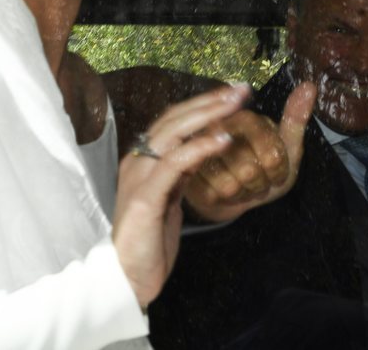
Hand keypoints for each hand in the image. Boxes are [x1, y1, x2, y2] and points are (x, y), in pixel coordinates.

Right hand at [111, 83, 247, 308]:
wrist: (126, 277)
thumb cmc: (149, 242)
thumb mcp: (169, 199)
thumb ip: (180, 174)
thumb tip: (201, 152)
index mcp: (142, 160)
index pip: (172, 120)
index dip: (202, 104)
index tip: (230, 94)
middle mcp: (137, 161)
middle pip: (173, 118)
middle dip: (209, 100)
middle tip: (240, 89)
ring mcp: (139, 176)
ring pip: (172, 132)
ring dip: (207, 114)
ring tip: (235, 104)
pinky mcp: (145, 196)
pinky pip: (174, 163)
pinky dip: (199, 148)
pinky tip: (223, 140)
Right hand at [183, 82, 316, 222]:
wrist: (233, 192)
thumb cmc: (262, 168)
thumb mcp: (285, 146)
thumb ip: (296, 118)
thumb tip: (310, 86)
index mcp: (244, 118)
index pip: (273, 155)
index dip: (279, 172)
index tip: (274, 170)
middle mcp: (218, 128)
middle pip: (250, 171)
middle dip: (259, 184)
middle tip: (257, 180)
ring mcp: (198, 150)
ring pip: (230, 185)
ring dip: (242, 193)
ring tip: (243, 186)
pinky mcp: (186, 172)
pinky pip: (213, 195)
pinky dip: (223, 201)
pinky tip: (226, 193)